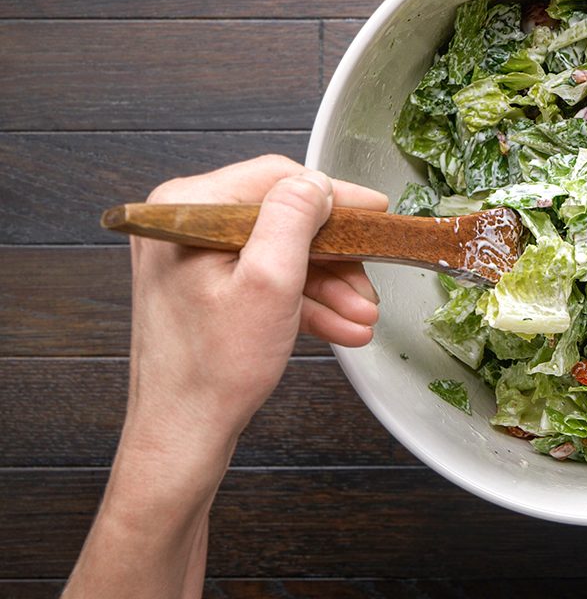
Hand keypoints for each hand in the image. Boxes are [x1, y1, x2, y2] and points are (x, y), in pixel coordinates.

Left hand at [65, 155, 388, 598]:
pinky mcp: (208, 288)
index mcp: (185, 209)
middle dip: (335, 254)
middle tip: (370, 279)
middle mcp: (184, 225)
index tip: (375, 211)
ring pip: (282, 252)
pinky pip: (268, 279)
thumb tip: (318, 184)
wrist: (182, 436)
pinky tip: (343, 324)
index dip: (333, 196)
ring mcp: (195, 257)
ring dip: (329, 283)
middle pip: (283, 217)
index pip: (275, 178)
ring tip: (363, 315)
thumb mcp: (269, 283)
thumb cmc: (212, 369)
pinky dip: (306, 300)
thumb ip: (293, 220)